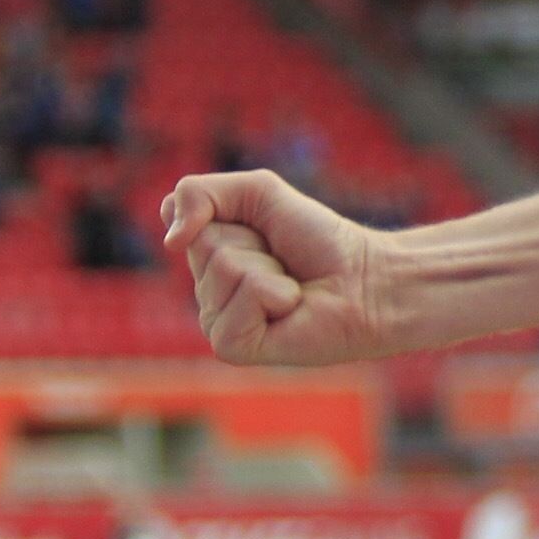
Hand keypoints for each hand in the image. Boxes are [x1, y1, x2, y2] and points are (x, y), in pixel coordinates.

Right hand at [160, 170, 397, 366]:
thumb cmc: (321, 241)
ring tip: (291, 284)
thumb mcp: (260, 193)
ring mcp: (215, 320)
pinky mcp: (232, 346)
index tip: (266, 228)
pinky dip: (275, 296)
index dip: (230, 212)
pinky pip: (238, 307)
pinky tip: (290, 307)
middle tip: (285, 261)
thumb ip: (200, 193)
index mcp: (206, 255)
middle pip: (206, 244)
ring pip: (224, 272)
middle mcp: (204, 290)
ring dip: (270, 270)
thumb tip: (170, 239)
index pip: (181, 217)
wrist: (369, 281)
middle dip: (256, 243)